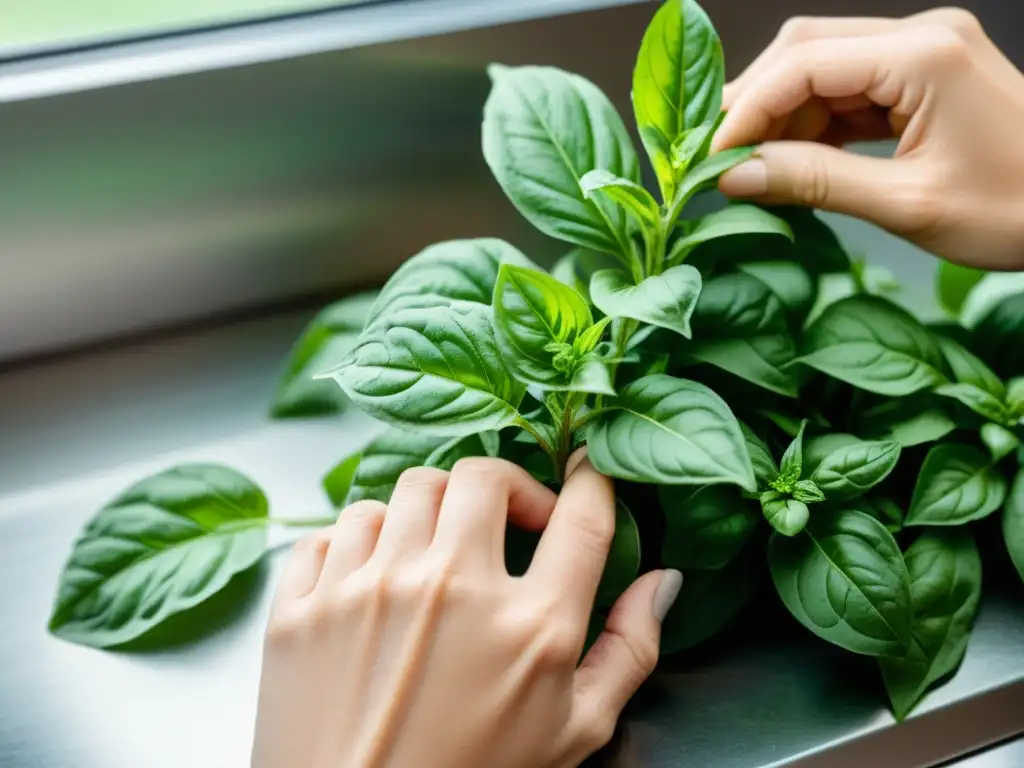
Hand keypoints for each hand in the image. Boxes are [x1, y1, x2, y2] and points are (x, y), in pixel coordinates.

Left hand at [251, 451, 681, 767]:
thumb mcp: (575, 734)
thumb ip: (628, 651)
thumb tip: (662, 581)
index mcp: (530, 626)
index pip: (581, 517)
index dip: (593, 482)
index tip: (586, 474)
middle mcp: (448, 589)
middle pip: (483, 476)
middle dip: (507, 486)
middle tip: (510, 518)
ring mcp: (367, 591)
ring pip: (405, 490)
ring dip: (431, 510)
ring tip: (437, 548)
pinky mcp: (301, 607)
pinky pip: (334, 529)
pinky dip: (359, 540)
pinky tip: (375, 575)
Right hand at [712, 8, 1023, 269]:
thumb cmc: (1016, 210)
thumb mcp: (906, 205)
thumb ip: (814, 183)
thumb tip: (735, 176)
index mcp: (923, 56)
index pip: (802, 65)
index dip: (744, 110)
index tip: (709, 159)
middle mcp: (920, 37)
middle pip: (804, 52)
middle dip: (754, 106)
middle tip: (718, 161)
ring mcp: (921, 54)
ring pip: (820, 71)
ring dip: (780, 120)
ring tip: (753, 170)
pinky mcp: (921, 77)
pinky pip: (847, 91)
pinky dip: (812, 127)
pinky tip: (793, 163)